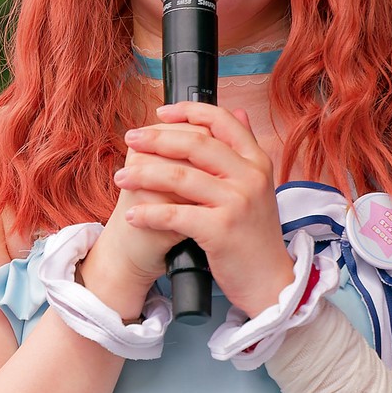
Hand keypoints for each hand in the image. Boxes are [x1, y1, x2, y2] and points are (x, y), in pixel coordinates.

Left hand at [113, 102, 294, 315]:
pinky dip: (149, 214)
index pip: (222, 121)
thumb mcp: (259, 186)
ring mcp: (237, 202)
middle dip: (156, 138)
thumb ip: (245, 151)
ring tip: (122, 178)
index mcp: (257, 161)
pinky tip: (133, 215)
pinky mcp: (222, 229)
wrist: (270, 281)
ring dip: (143, 174)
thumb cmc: (256, 236)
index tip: (160, 113)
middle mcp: (250, 176)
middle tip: (131, 140)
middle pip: (196, 143)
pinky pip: (176, 215)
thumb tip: (237, 112)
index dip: (188, 111)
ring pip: (180, 176)